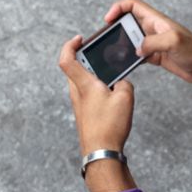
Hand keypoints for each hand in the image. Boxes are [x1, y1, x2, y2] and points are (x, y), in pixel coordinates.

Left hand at [58, 35, 133, 154]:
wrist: (101, 152)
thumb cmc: (110, 126)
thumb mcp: (125, 98)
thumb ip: (124, 83)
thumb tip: (120, 83)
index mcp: (84, 84)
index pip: (66, 59)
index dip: (70, 45)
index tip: (80, 39)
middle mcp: (77, 93)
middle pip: (73, 68)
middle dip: (84, 58)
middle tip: (97, 53)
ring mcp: (79, 104)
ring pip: (81, 82)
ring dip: (92, 74)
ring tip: (110, 74)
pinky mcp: (84, 113)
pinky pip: (87, 94)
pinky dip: (96, 88)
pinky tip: (111, 93)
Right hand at [104, 0, 191, 83]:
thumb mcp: (173, 42)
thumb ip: (152, 42)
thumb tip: (136, 49)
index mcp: (156, 20)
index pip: (132, 4)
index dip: (118, 7)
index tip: (108, 19)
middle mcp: (153, 28)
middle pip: (127, 21)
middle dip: (115, 28)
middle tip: (106, 40)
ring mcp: (153, 42)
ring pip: (130, 39)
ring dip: (120, 44)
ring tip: (111, 54)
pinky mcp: (155, 56)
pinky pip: (136, 54)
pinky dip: (129, 58)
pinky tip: (125, 65)